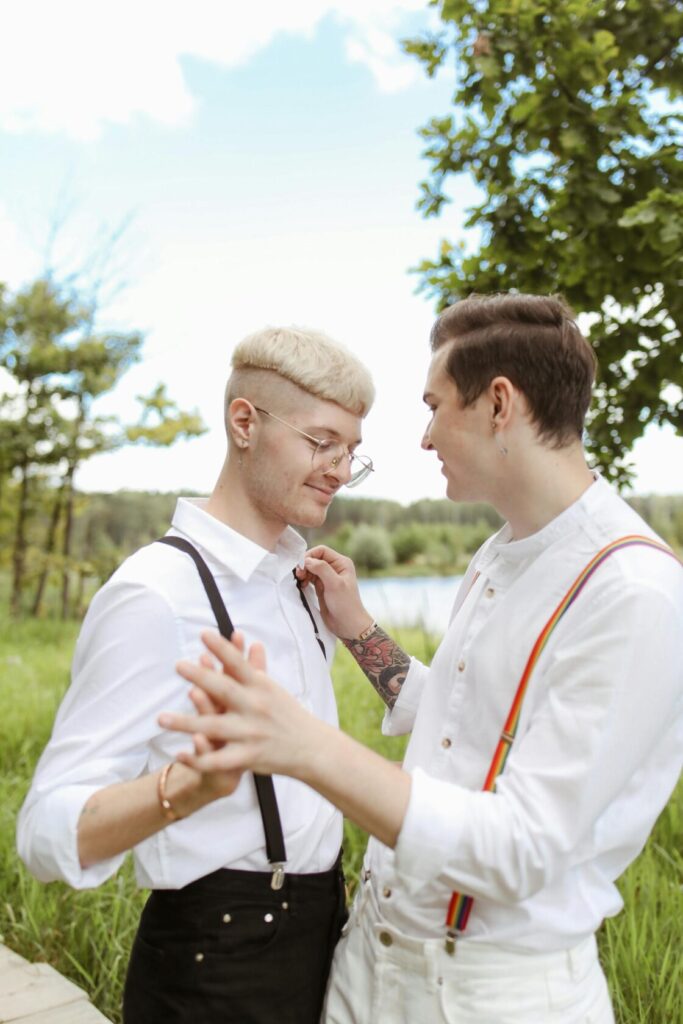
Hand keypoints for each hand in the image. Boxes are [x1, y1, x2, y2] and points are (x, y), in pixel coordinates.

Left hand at [159, 630, 322, 779]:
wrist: (312, 748)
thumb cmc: (288, 715)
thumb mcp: (274, 689)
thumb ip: (257, 668)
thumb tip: (253, 641)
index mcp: (261, 687)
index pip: (239, 663)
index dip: (222, 648)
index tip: (203, 633)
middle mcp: (255, 707)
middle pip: (225, 690)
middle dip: (201, 676)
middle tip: (178, 665)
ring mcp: (251, 733)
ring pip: (214, 727)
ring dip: (186, 722)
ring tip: (161, 718)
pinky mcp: (249, 757)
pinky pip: (219, 760)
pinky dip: (198, 759)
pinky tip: (179, 755)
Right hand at [295, 545, 373, 638]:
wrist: (347, 624)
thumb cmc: (345, 604)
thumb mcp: (334, 584)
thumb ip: (322, 569)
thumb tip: (306, 560)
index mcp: (341, 563)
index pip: (321, 551)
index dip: (310, 556)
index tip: (302, 566)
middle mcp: (335, 568)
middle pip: (314, 558)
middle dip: (305, 565)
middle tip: (299, 575)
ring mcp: (328, 578)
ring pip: (310, 568)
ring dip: (303, 573)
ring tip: (300, 580)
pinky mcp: (321, 587)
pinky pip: (309, 578)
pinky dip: (304, 580)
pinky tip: (302, 585)